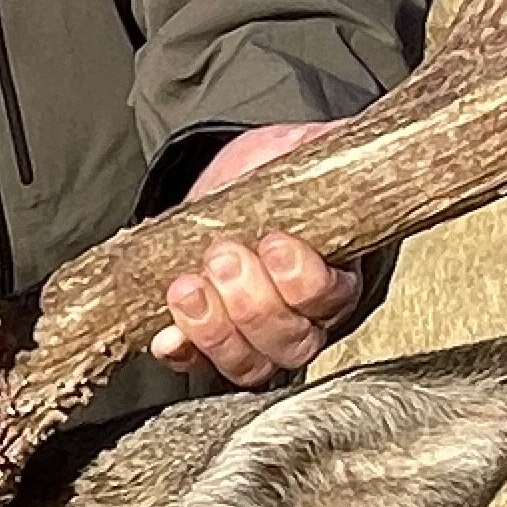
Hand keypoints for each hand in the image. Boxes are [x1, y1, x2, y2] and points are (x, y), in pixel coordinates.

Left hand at [149, 119, 361, 387]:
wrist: (235, 180)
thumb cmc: (277, 172)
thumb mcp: (303, 152)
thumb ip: (323, 150)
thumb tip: (338, 140)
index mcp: (338, 276)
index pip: (332, 300)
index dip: (306, 281)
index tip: (277, 243)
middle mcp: (304, 319)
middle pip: (291, 342)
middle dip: (253, 303)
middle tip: (224, 257)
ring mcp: (256, 337)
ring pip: (249, 364)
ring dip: (215, 331)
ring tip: (188, 287)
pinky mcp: (210, 341)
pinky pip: (199, 366)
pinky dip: (183, 353)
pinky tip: (167, 336)